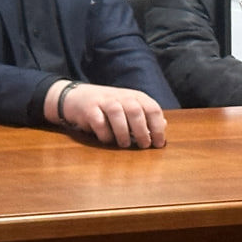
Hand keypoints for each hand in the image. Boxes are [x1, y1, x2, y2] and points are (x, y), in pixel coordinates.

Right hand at [49, 80, 167, 148]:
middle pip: (136, 111)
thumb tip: (164, 125)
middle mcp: (121, 96)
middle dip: (142, 131)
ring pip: (117, 113)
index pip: (152, 108)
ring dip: (123, 132)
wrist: (76, 97)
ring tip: (125, 144)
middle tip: (143, 146)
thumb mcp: (129, 108)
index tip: (158, 144)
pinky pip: (98, 121)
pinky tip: (107, 140)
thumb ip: (146, 116)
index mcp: (135, 97)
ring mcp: (104, 101)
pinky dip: (105, 133)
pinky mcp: (89, 109)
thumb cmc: (108, 106)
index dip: (157, 127)